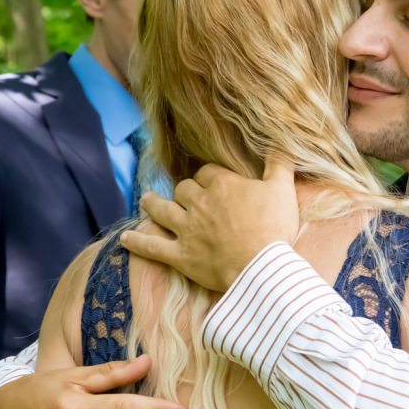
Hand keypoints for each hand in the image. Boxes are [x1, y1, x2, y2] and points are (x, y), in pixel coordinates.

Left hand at [121, 158, 298, 291]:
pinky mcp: (181, 255)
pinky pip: (152, 246)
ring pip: (162, 210)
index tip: (214, 181)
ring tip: (146, 199)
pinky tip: (125, 238)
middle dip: (184, 189)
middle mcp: (200, 203)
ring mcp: (187, 229)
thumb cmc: (274, 227)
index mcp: (223, 185)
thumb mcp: (282, 189)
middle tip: (185, 193)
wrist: (262, 267)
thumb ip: (279, 163)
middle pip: (184, 189)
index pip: (209, 172)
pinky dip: (137, 242)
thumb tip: (280, 142)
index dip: (210, 176)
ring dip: (152, 204)